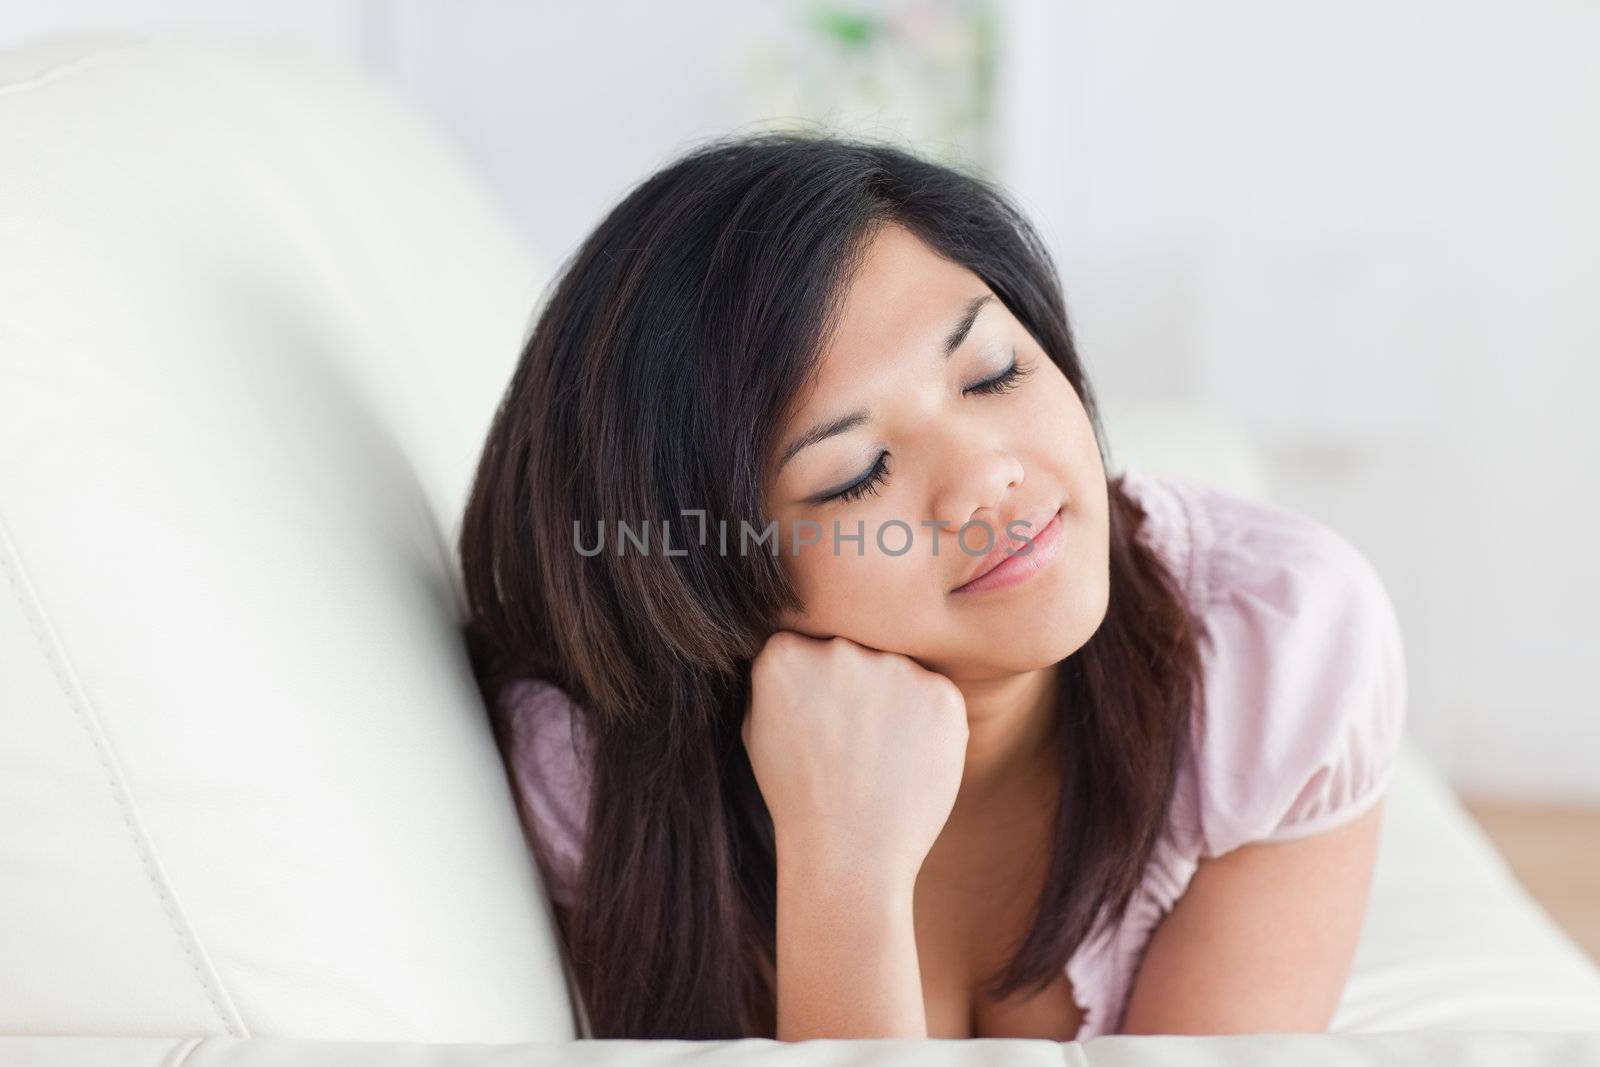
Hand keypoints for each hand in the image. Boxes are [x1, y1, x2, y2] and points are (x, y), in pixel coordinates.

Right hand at [741, 630, 968, 892]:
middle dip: (856, 687)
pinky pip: (936, 696)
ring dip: (894, 703)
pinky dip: (928, 725)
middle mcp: (839, 648)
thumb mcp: (757, 729)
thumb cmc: (797, 798)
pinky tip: (907, 762)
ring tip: (879, 759)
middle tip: (853, 741)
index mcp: (784, 652)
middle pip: (856, 650)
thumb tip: (796, 647)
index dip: (817, 682)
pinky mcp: (941, 692)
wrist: (848, 854)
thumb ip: (775, 678)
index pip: (807, 641)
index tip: (821, 716)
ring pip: (898, 670)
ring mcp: (893, 667)